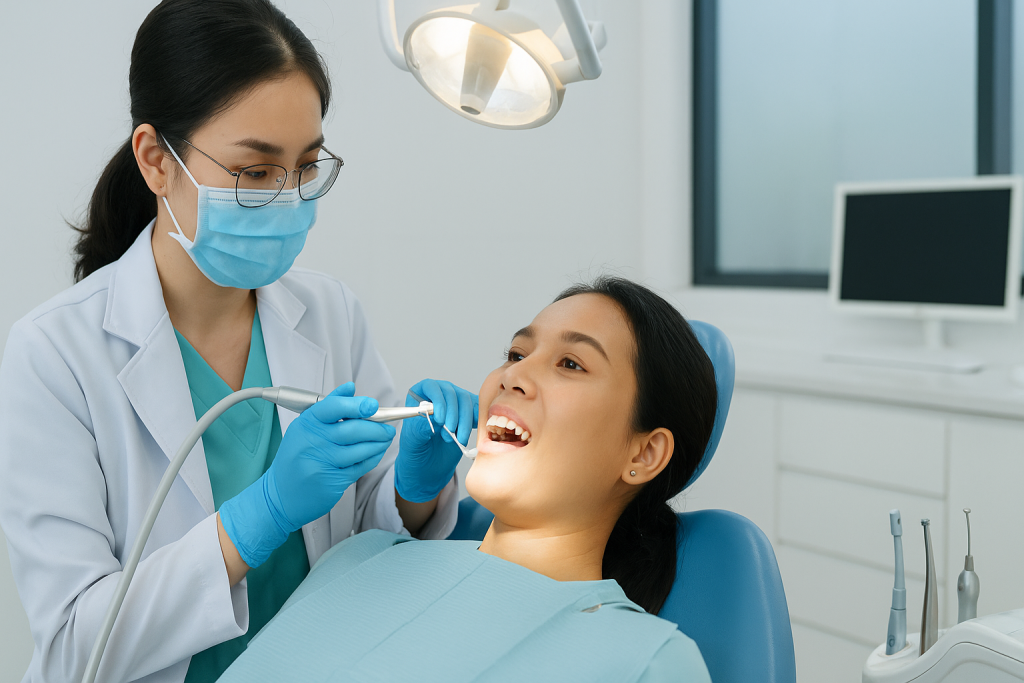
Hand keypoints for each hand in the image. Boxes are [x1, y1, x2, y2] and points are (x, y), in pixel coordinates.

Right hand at [219, 382, 395, 567]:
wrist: (280, 494)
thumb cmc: (297, 456)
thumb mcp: (305, 427)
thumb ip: (330, 406)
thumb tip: (351, 387)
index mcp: (306, 424)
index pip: (333, 408)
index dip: (356, 405)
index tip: (373, 405)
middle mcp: (312, 442)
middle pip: (352, 430)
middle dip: (376, 427)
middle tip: (388, 426)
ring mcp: (322, 463)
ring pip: (360, 450)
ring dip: (378, 443)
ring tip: (385, 438)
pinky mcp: (332, 482)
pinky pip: (360, 467)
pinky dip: (373, 458)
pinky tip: (376, 452)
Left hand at [394, 379, 477, 502]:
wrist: (428, 467)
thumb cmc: (415, 452)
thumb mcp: (413, 441)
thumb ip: (420, 427)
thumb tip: (431, 415)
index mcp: (419, 396)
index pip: (430, 386)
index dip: (438, 399)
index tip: (440, 419)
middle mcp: (438, 395)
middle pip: (452, 393)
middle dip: (454, 413)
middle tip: (449, 432)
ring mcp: (455, 404)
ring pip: (467, 402)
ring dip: (465, 421)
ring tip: (457, 439)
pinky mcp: (468, 415)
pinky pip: (478, 411)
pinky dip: (478, 422)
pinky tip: (471, 433)